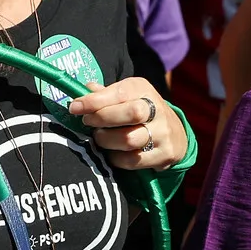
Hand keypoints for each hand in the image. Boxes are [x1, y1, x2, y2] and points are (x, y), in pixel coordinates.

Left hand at [67, 78, 188, 170]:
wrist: (175, 134)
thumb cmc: (140, 111)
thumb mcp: (127, 95)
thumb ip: (106, 94)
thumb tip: (84, 89)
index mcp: (143, 90)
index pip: (119, 93)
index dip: (95, 101)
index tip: (75, 107)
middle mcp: (157, 109)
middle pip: (131, 113)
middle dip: (103, 118)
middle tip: (88, 122)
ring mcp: (163, 133)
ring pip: (130, 139)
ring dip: (108, 140)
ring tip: (99, 138)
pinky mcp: (164, 154)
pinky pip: (133, 160)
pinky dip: (116, 158)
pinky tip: (111, 153)